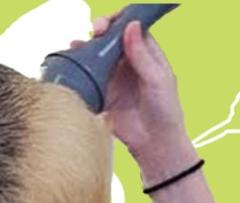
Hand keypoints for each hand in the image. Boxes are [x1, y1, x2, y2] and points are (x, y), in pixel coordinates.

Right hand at [70, 10, 197, 182]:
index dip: (120, 21)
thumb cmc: (166, 112)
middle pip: (111, 38)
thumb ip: (142, 54)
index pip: (132, 28)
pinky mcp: (104, 93)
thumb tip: (131, 26)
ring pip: (98, 55)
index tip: (110, 22)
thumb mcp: (157, 80)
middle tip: (95, 32)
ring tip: (79, 46)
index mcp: (148, 54)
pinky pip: (89, 76)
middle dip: (101, 31)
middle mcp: (130, 62)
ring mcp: (115, 77)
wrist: (155, 145)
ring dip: (87, 48)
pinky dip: (80, 69)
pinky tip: (74, 64)